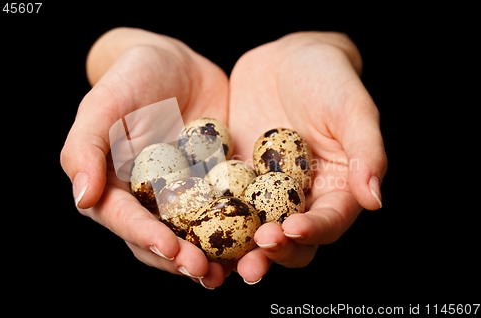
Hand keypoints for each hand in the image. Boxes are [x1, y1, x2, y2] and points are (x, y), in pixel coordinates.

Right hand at [60, 27, 231, 288]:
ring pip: (194, 237)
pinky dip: (238, 231)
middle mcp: (148, 200)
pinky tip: (257, 241)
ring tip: (234, 272)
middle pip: (160, 240)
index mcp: (115, 187)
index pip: (125, 219)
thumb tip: (82, 196)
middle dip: (181, 260)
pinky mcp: (213, 188)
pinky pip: (225, 213)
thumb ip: (85, 146)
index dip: (145, 237)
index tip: (169, 248)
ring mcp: (183, 197)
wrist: (176, 65)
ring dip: (212, 258)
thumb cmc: (132, 77)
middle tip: (206, 273)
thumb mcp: (104, 103)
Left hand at [227, 32, 386, 282]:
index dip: (314, 231)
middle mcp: (299, 199)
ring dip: (239, 249)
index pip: (329, 221)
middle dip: (274, 251)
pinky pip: (222, 203)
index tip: (292, 230)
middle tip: (255, 253)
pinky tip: (191, 224)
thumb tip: (375, 199)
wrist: (287, 60)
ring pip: (252, 231)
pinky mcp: (234, 180)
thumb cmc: (329, 79)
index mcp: (336, 190)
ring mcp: (263, 193)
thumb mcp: (352, 108)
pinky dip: (210, 218)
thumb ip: (367, 151)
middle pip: (289, 239)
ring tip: (221, 259)